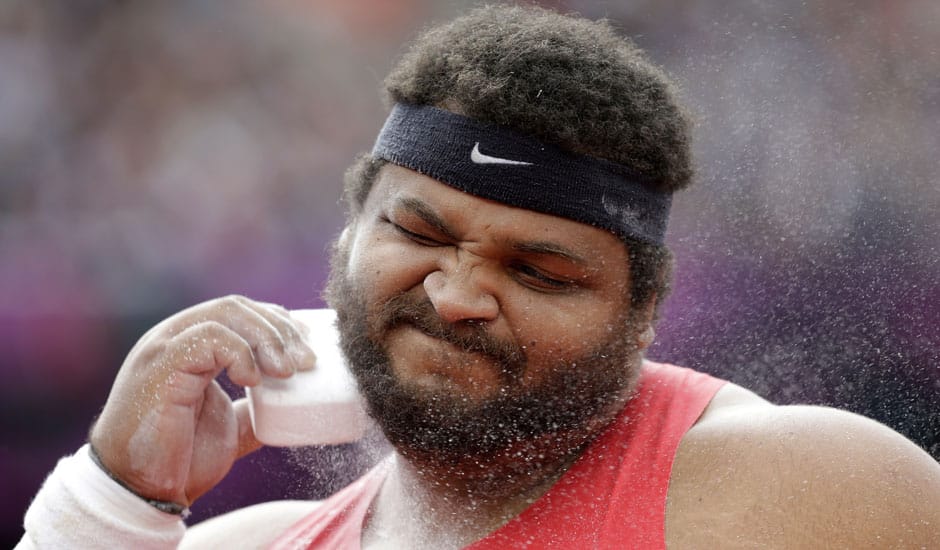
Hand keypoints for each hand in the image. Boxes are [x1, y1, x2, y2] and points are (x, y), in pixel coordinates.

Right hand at [89, 295, 315, 506]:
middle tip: (307, 361)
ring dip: (267, 338)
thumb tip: (292, 407)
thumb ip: (254, 410)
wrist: (140, 492)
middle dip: (280, 329)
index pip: (240, 311)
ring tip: (287, 371)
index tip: (307, 347)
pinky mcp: (160, 365)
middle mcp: (174, 337)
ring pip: (226, 313)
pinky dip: (239, 353)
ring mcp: (164, 347)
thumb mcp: (229, 426)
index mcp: (189, 344)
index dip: (278, 322)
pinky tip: (253, 380)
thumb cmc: (178, 460)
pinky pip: (208, 337)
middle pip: (237, 306)